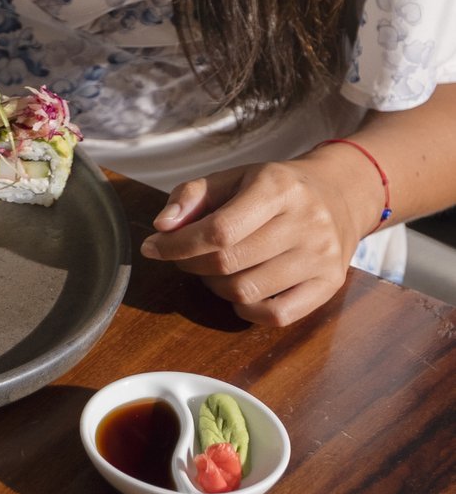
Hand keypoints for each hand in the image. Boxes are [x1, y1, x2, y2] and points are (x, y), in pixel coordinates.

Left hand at [139, 153, 378, 325]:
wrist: (340, 195)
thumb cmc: (274, 189)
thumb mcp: (232, 178)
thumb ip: (191, 196)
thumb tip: (162, 226)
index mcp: (279, 189)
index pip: (218, 231)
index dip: (177, 245)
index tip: (153, 247)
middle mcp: (307, 223)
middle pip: (227, 263)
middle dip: (191, 264)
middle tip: (185, 257)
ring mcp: (322, 257)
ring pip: (245, 291)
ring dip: (215, 286)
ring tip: (215, 270)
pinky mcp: (330, 284)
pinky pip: (276, 316)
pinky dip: (246, 309)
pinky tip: (240, 290)